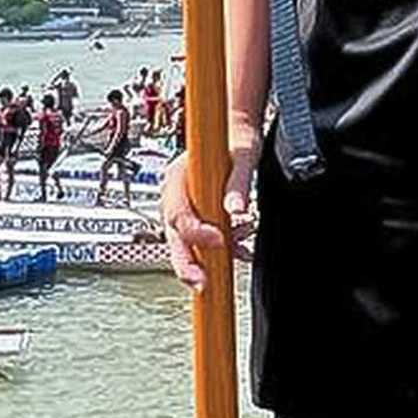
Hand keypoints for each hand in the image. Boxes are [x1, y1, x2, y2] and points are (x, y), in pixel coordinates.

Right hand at [161, 136, 258, 290]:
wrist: (237, 133)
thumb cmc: (235, 139)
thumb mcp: (243, 157)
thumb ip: (239, 183)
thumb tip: (236, 209)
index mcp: (176, 178)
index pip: (178, 215)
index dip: (196, 233)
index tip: (220, 240)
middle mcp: (175, 194)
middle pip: (174, 236)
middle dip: (187, 263)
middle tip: (202, 284)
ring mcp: (184, 206)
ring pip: (187, 242)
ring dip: (210, 256)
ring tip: (240, 252)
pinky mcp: (197, 214)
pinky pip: (202, 240)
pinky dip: (222, 249)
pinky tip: (242, 248)